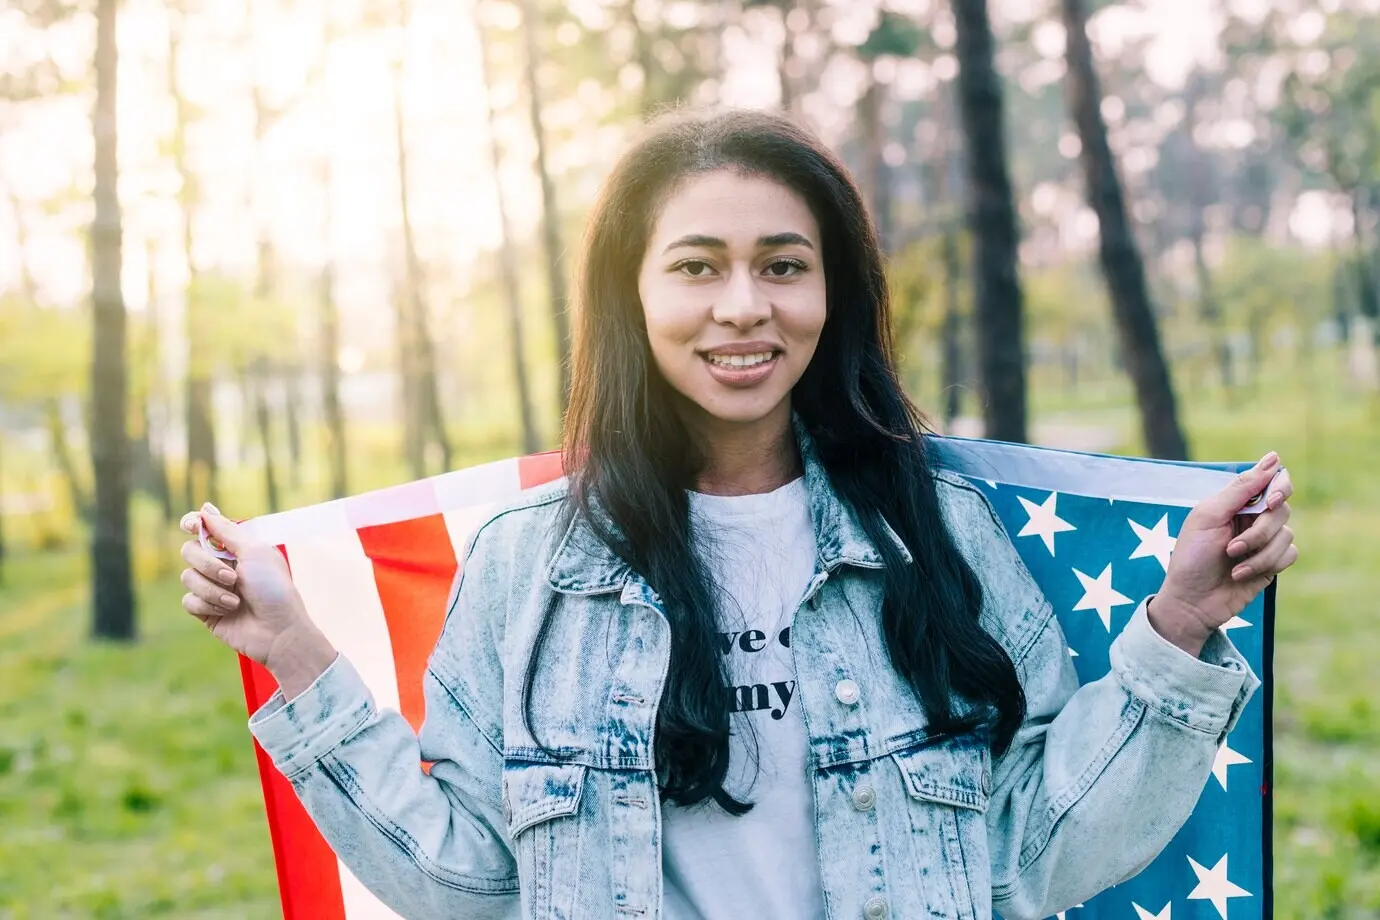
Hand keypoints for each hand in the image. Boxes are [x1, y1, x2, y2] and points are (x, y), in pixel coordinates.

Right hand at [179, 504, 336, 694]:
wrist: (277, 630)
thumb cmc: (273, 589)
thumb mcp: (254, 552)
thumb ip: (227, 531)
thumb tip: (205, 508)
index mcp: (235, 548)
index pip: (204, 528)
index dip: (193, 523)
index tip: (193, 525)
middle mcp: (221, 565)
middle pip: (189, 551)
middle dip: (208, 564)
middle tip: (233, 577)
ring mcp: (212, 587)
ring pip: (187, 577)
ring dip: (212, 589)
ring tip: (236, 601)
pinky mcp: (205, 611)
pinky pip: (188, 601)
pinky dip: (208, 605)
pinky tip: (227, 612)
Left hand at [1150, 452, 1297, 655]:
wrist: (1191, 601)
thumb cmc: (1192, 556)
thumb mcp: (1209, 517)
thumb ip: (1241, 489)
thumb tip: (1274, 459)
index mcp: (1235, 502)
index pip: (1272, 481)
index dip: (1279, 486)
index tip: (1271, 500)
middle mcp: (1252, 518)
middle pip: (1282, 509)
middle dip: (1259, 530)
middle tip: (1234, 545)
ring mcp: (1264, 541)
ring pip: (1286, 534)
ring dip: (1258, 551)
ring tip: (1232, 562)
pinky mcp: (1272, 563)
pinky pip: (1290, 554)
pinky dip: (1266, 564)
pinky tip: (1241, 575)